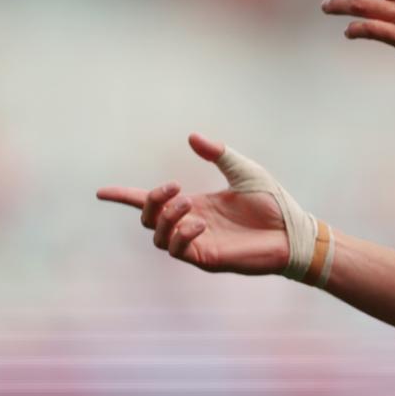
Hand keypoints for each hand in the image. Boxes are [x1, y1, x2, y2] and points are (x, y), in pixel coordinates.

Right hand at [97, 133, 288, 274]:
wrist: (293, 231)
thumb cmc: (272, 203)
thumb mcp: (243, 171)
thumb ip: (218, 155)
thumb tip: (191, 137)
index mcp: (196, 205)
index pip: (152, 204)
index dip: (125, 197)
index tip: (100, 192)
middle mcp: (191, 225)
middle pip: (148, 219)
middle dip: (151, 201)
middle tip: (175, 187)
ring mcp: (198, 244)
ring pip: (158, 237)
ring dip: (165, 218)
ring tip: (188, 203)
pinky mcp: (207, 259)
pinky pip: (178, 251)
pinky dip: (180, 235)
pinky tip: (199, 223)